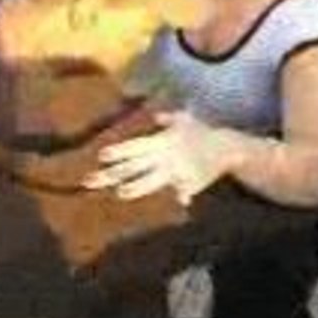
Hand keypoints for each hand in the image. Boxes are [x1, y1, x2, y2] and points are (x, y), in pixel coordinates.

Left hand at [83, 111, 238, 205]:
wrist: (227, 146)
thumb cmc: (202, 132)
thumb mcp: (185, 120)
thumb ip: (167, 118)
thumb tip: (156, 114)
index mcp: (162, 141)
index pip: (135, 147)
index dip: (119, 151)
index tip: (101, 156)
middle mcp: (166, 156)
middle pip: (135, 167)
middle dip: (112, 174)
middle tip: (90, 180)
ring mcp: (177, 171)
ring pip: (152, 181)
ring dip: (137, 187)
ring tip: (121, 193)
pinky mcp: (190, 183)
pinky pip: (181, 191)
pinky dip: (181, 197)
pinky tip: (177, 203)